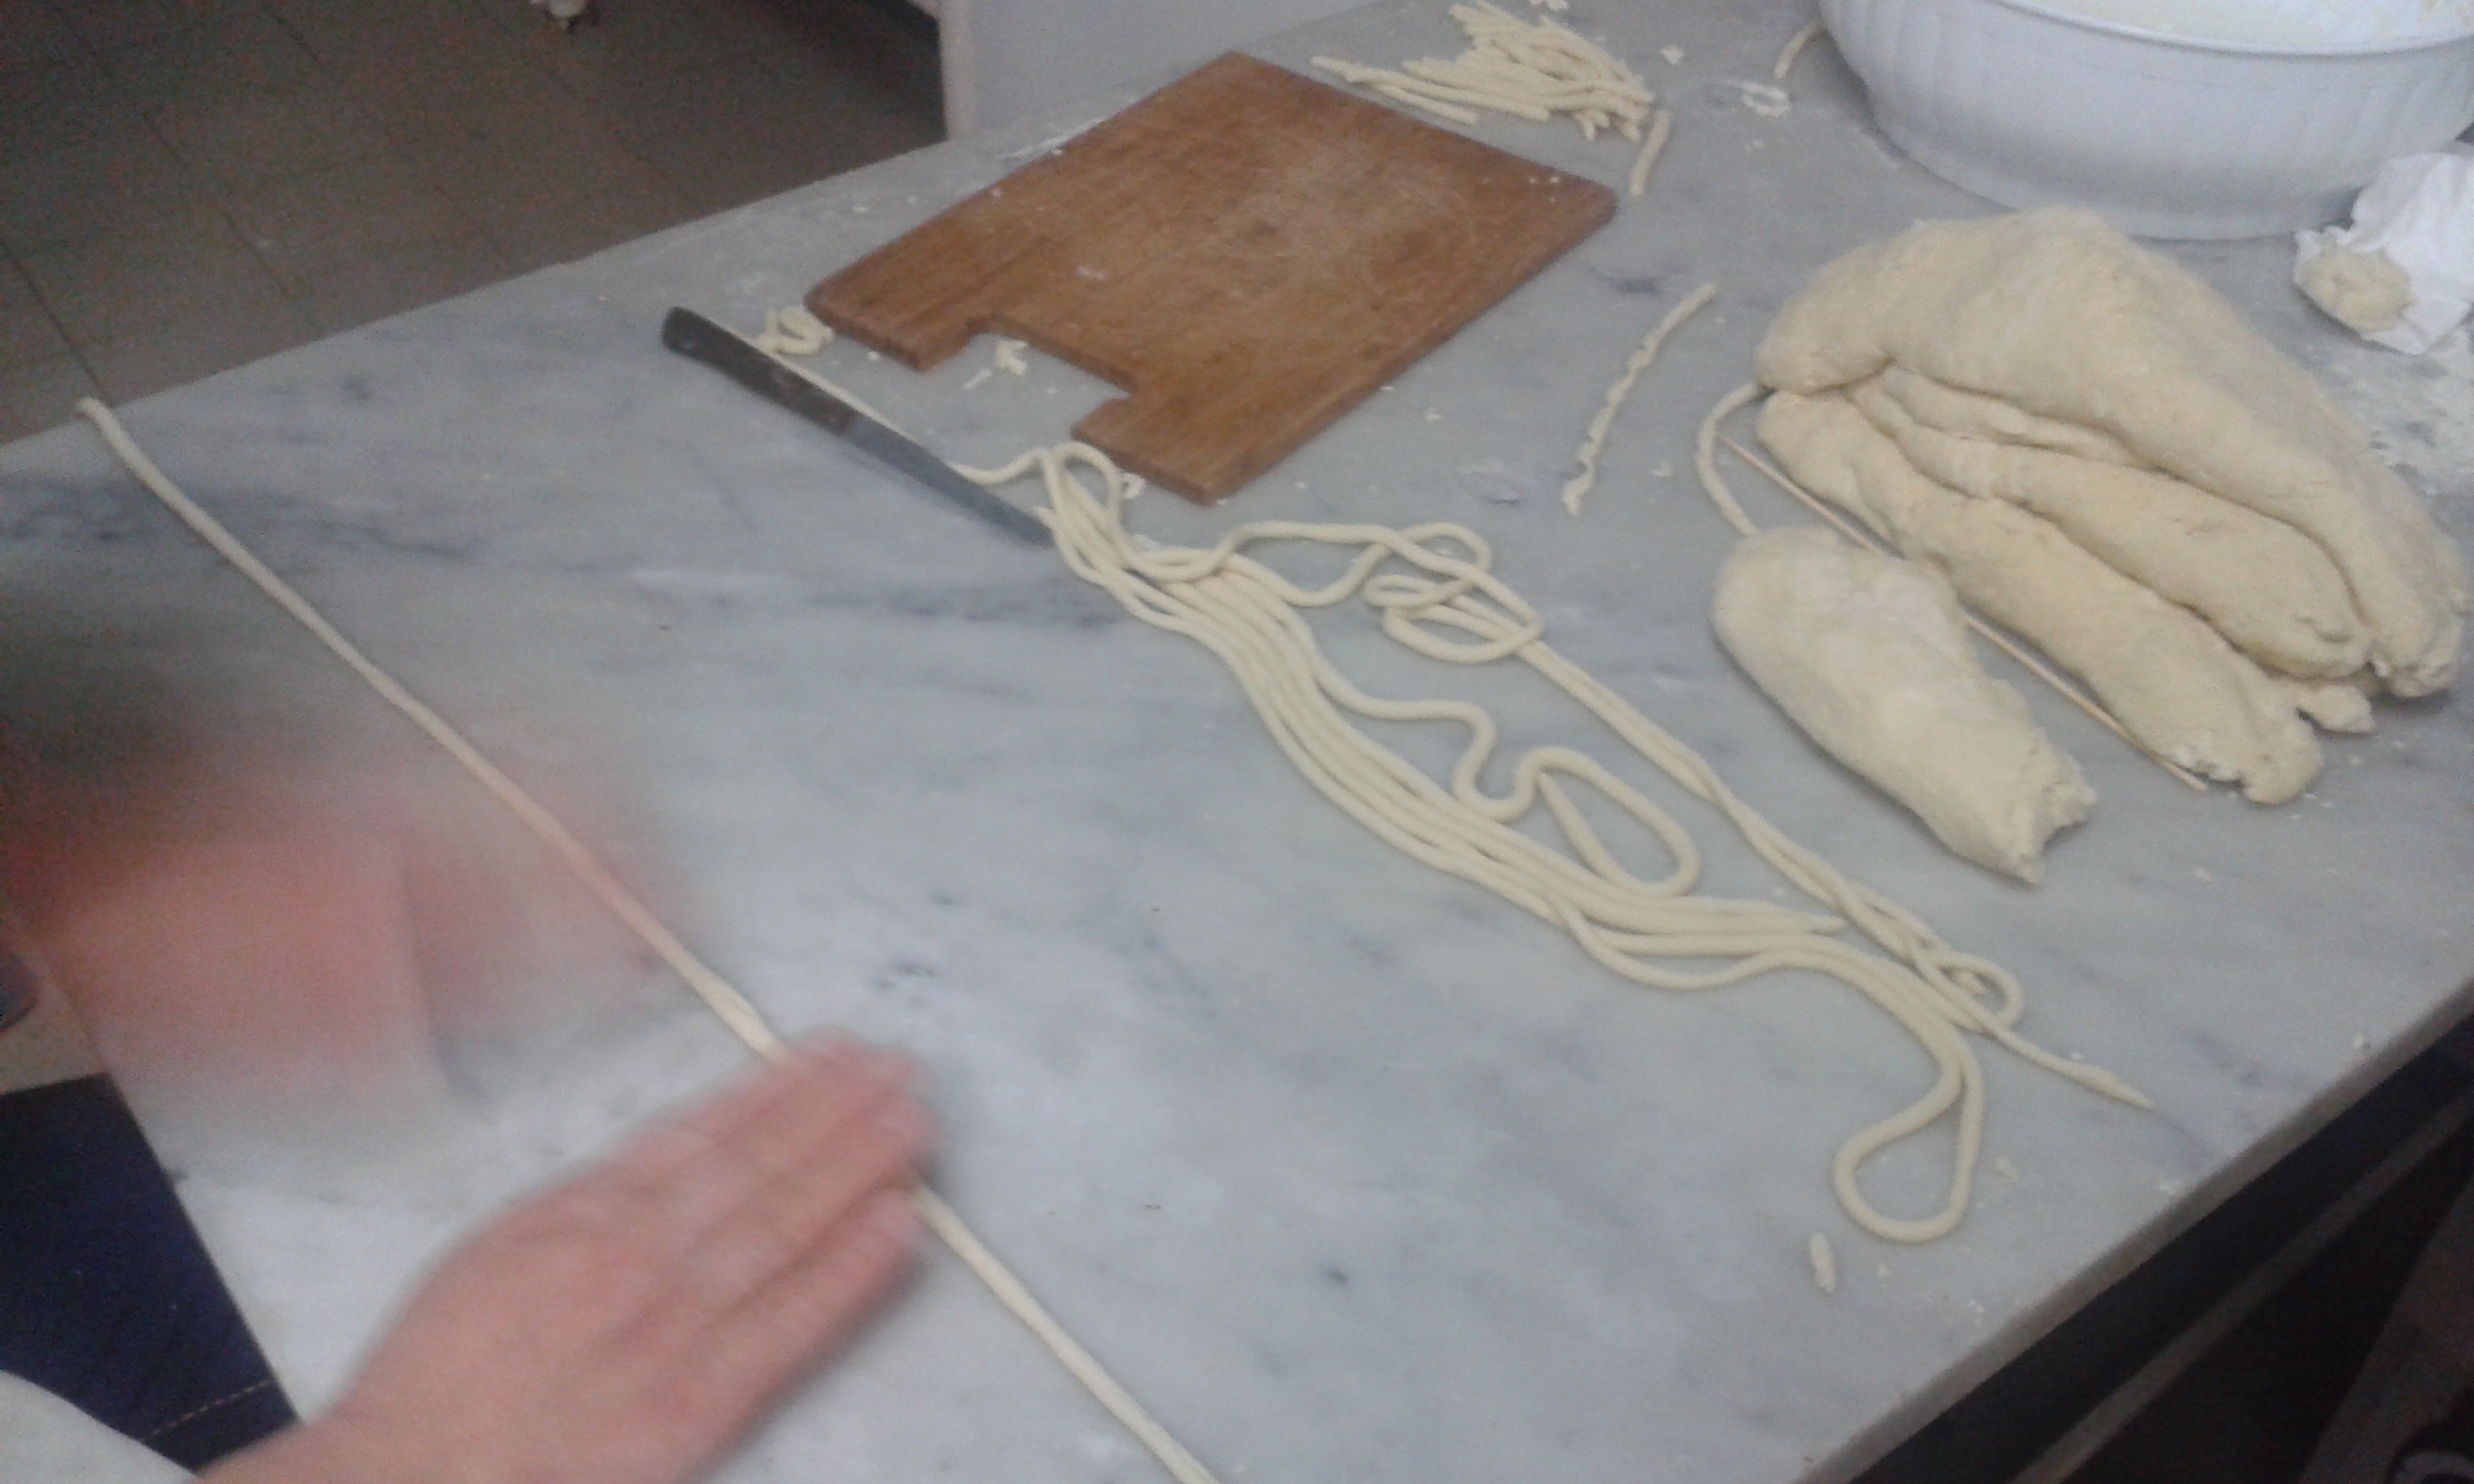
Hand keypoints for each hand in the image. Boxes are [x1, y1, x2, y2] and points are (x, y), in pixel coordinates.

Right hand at [206, 1038, 930, 1483]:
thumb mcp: (492, 1255)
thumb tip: (654, 1168)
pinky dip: (851, 1270)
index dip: (778, 1088)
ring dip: (858, 1166)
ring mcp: (672, 1323)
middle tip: (899, 1069)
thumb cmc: (434, 1385)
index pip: (702, 1132)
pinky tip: (900, 1225)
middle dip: (836, 1110)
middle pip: (758, 1164)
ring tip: (913, 1121)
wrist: (406, 1476)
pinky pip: (791, 1322)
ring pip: (785, 1224)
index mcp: (579, 1210)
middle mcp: (634, 1253)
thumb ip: (582, 1209)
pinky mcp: (698, 1399)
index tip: (831, 1054)